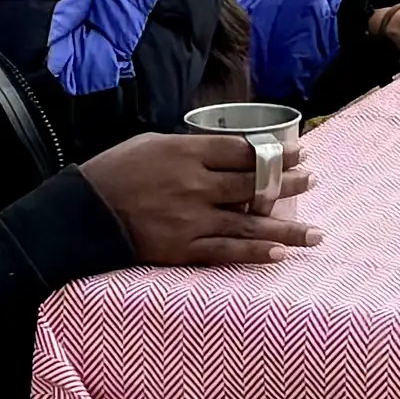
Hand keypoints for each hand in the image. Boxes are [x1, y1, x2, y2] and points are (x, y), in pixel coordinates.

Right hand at [78, 127, 317, 264]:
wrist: (83, 213)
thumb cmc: (115, 172)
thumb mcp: (151, 143)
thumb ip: (190, 148)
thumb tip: (225, 151)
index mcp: (188, 152)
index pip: (244, 151)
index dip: (276, 153)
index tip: (299, 152)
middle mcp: (196, 185)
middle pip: (254, 184)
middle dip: (289, 181)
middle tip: (313, 179)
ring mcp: (191, 219)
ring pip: (249, 225)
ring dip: (287, 228)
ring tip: (317, 234)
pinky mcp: (182, 248)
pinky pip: (225, 253)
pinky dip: (254, 255)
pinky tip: (280, 255)